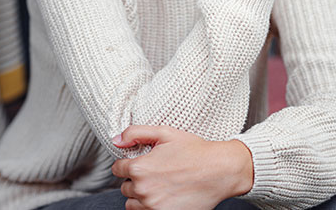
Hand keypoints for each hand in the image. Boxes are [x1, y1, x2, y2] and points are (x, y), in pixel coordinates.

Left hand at [111, 125, 252, 209]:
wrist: (220, 171)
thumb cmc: (194, 150)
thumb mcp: (165, 133)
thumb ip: (136, 133)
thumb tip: (116, 140)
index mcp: (140, 168)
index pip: (117, 168)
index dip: (129, 163)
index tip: (143, 161)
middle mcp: (142, 190)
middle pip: (124, 187)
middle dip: (136, 179)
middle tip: (156, 172)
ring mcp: (152, 207)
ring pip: (132, 204)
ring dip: (140, 196)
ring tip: (160, 185)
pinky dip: (150, 207)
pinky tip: (164, 196)